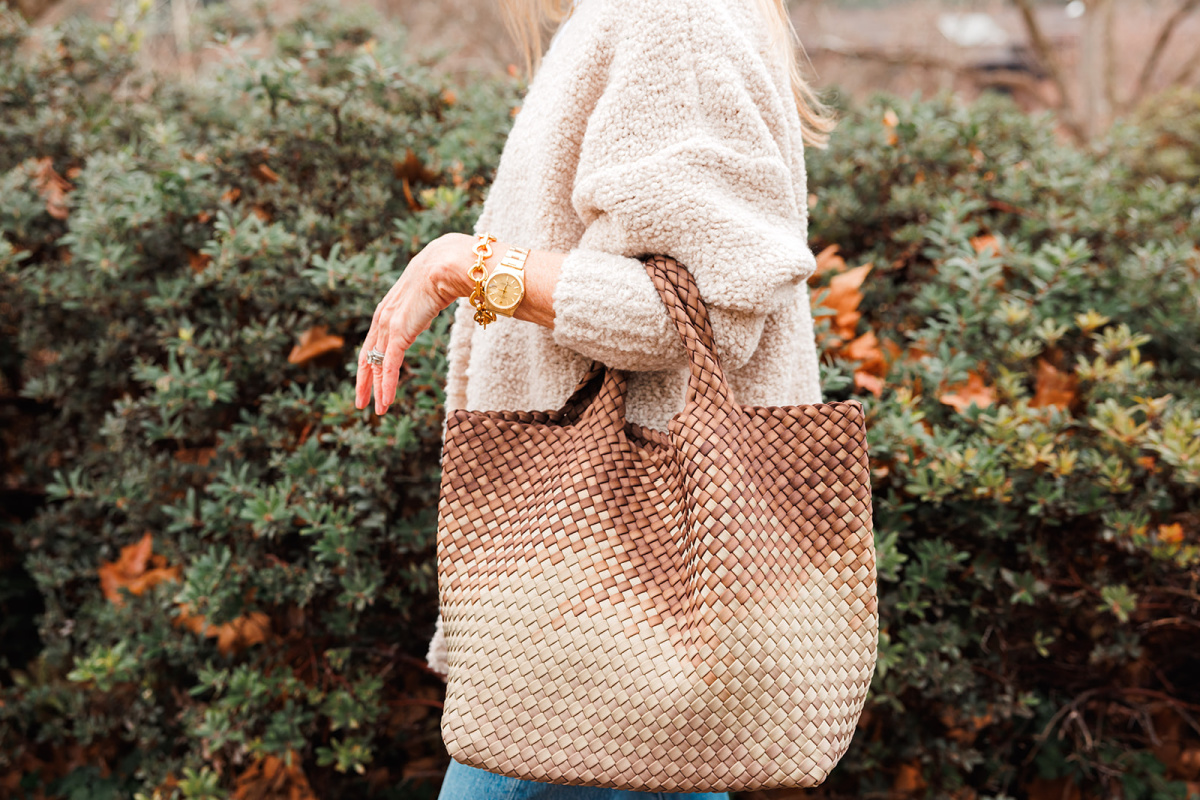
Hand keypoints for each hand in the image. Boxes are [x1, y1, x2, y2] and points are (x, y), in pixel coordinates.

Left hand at [355, 233, 472, 414]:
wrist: (448, 262)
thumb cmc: (449, 269)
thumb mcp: (435, 285)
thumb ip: (433, 293)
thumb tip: (447, 290)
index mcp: (392, 305)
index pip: (376, 340)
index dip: (372, 360)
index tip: (371, 377)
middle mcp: (385, 316)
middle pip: (368, 355)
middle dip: (364, 380)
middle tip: (361, 402)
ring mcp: (390, 325)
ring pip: (377, 364)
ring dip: (376, 389)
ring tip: (377, 409)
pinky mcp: (399, 333)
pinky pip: (389, 366)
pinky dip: (386, 386)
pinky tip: (386, 402)